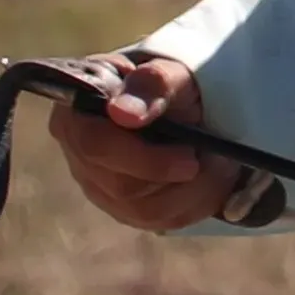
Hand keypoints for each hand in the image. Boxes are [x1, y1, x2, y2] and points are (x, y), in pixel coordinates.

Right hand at [50, 51, 259, 235]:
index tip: (190, 154)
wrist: (186, 104)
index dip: (144, 157)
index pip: (96, 146)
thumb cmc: (173, 86)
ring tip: (217, 163)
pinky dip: (196, 202)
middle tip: (215, 156)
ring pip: (143, 210)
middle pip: (122, 186)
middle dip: (178, 175)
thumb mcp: (172, 74)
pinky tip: (210, 179)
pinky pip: (159, 220)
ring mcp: (97, 184)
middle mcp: (77, 153)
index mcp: (77, 113)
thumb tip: (123, 112)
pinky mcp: (121, 206)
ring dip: (193, 190)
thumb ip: (153, 84)